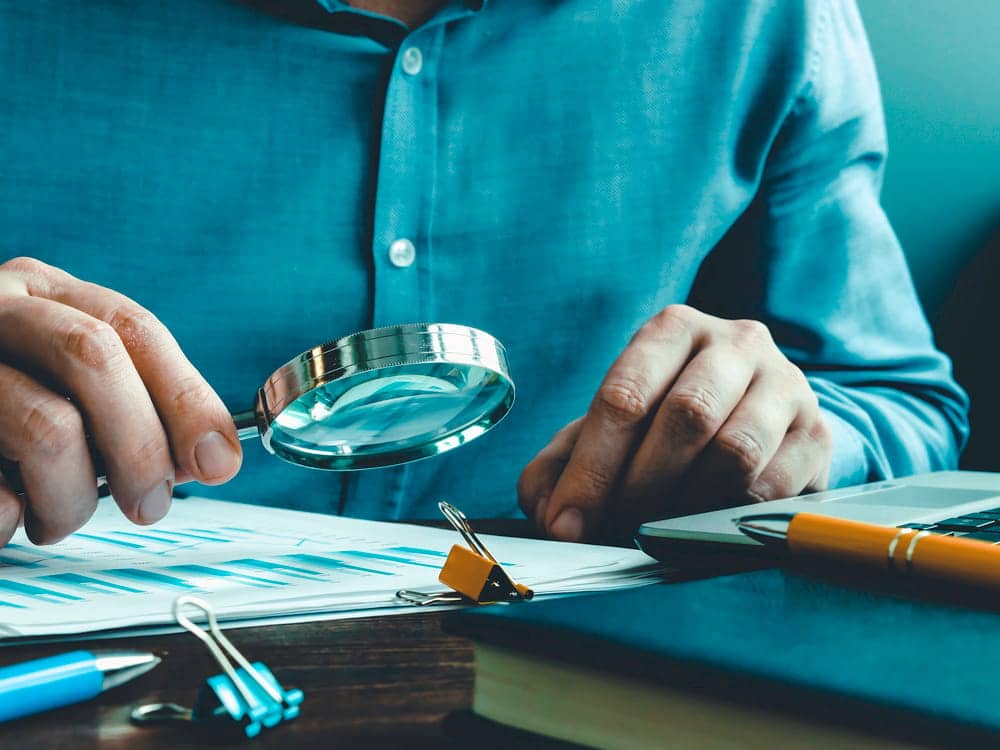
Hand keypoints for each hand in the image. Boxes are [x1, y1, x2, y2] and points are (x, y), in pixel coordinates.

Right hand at [0, 257, 241, 546]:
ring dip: (73, 498)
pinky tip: (8, 516)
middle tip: (150, 504)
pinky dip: (10, 520)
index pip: (135, 329)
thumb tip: (215, 456)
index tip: (219, 461)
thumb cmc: (4, 411)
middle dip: (140, 444)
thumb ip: (137, 404)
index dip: (186, 398)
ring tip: (59, 517)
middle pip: (95, 356)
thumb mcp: (68, 385)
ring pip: (46, 427)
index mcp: (43, 292)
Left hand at [518, 305, 832, 541]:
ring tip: (655, 532)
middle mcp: (736, 343)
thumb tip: (550, 513)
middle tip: (612, 530)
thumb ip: (566, 462)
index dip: (591, 467)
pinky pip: (775, 485)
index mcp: (673, 329)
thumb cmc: (667, 419)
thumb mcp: (611, 426)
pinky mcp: (816, 433)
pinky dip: (730, 516)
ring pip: (736, 451)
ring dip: (685, 505)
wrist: (759, 410)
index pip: (626, 394)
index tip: (567, 521)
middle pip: (686, 416)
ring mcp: (785, 385)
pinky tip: (702, 528)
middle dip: (638, 486)